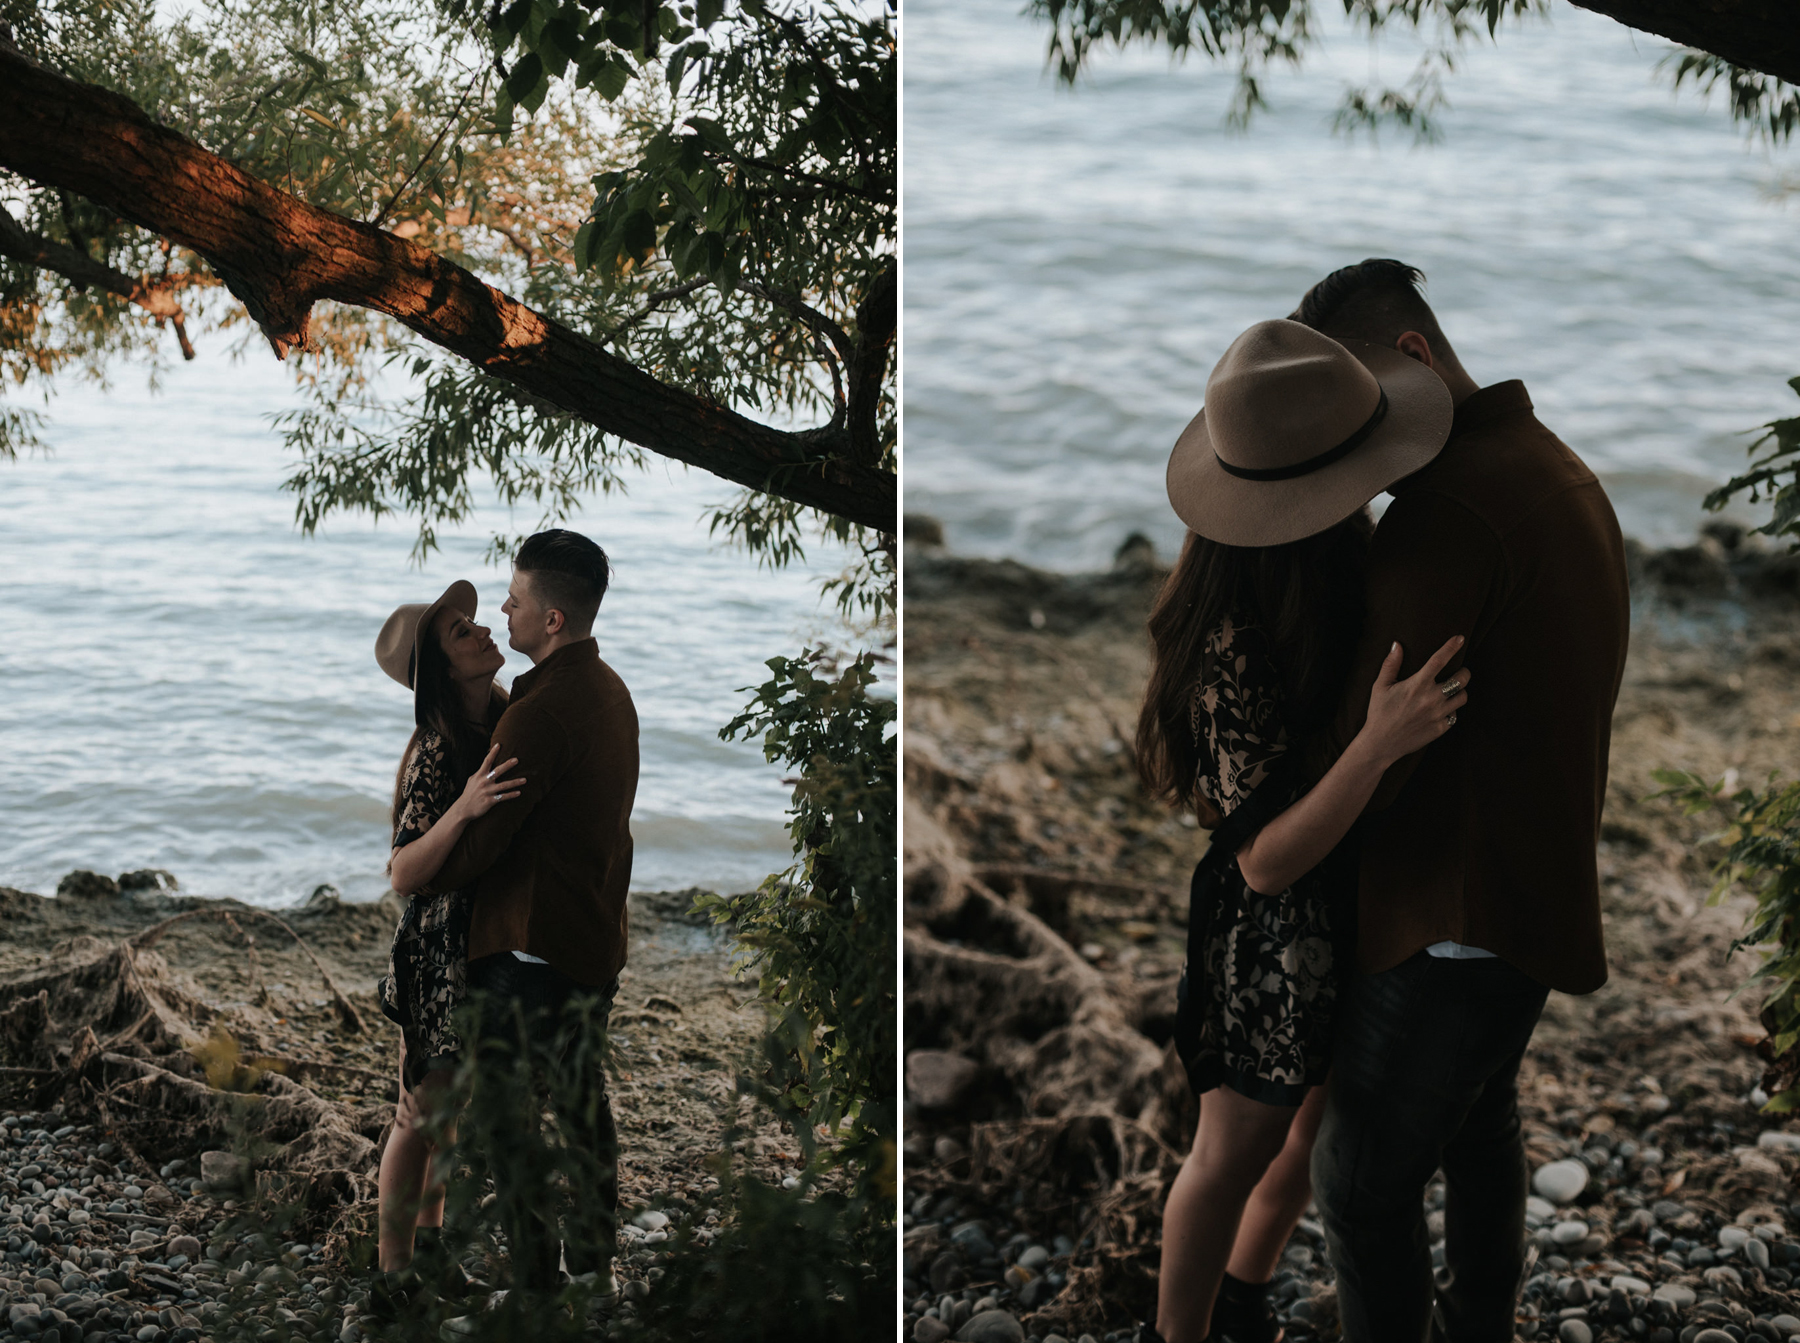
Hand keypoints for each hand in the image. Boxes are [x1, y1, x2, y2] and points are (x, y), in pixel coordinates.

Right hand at [456, 742, 524, 819]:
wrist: (463, 809)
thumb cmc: (469, 793)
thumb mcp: (472, 780)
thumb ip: (480, 773)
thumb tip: (487, 764)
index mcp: (479, 775)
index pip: (486, 761)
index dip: (492, 752)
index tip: (499, 744)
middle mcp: (484, 782)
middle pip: (497, 771)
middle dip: (507, 765)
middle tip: (517, 759)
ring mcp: (487, 791)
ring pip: (504, 785)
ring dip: (515, 782)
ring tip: (525, 780)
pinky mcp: (490, 801)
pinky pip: (503, 797)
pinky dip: (511, 795)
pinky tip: (519, 793)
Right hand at [1360, 635, 1473, 766]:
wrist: (1381, 743)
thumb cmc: (1379, 712)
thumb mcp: (1380, 686)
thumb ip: (1391, 664)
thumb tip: (1397, 644)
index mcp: (1417, 685)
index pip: (1439, 660)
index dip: (1451, 647)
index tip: (1460, 638)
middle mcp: (1431, 698)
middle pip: (1462, 679)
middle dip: (1464, 672)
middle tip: (1459, 672)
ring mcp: (1438, 714)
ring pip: (1463, 697)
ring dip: (1460, 692)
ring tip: (1452, 691)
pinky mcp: (1441, 728)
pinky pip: (1455, 715)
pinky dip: (1451, 710)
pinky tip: (1442, 709)